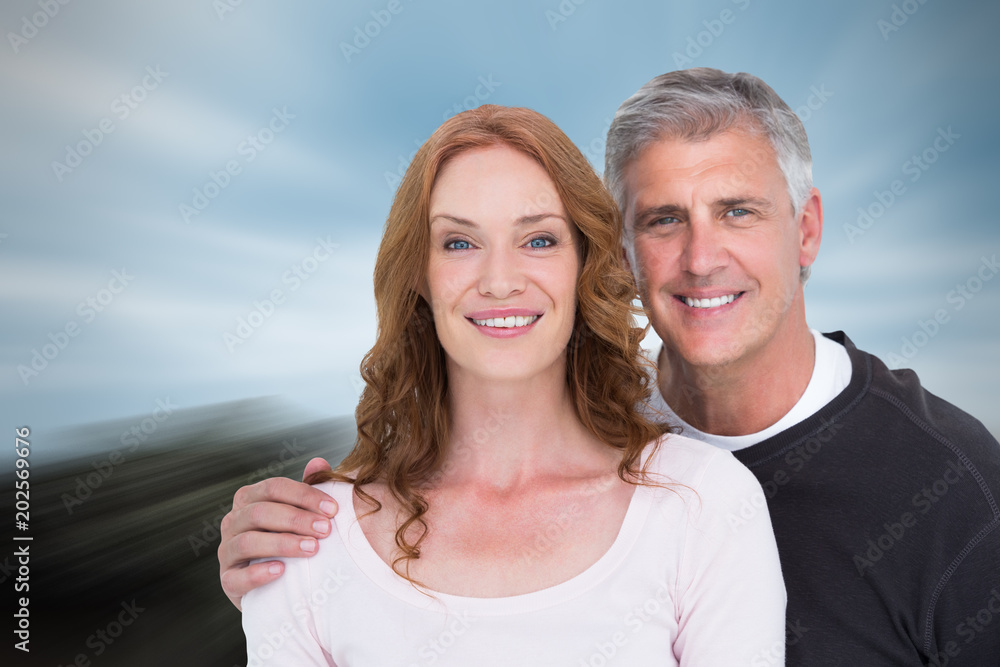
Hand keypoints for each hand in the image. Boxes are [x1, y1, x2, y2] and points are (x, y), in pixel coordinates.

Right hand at [218, 457, 336, 609]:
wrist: (277, 584)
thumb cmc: (289, 539)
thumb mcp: (299, 514)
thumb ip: (306, 491)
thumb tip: (318, 463)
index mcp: (249, 499)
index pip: (273, 487)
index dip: (304, 495)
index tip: (332, 509)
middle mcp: (233, 522)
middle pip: (260, 512)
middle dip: (296, 519)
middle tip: (326, 530)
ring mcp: (227, 552)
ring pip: (248, 541)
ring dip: (283, 544)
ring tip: (312, 549)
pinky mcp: (227, 581)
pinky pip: (237, 577)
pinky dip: (259, 573)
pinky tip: (281, 571)